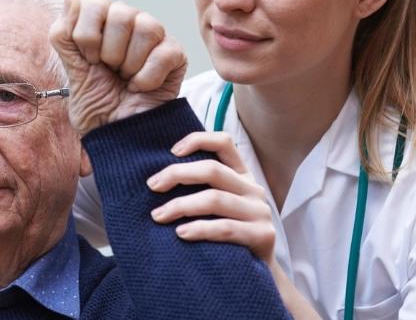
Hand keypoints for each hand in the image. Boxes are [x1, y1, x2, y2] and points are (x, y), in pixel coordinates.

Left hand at [49, 0, 186, 134]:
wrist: (118, 134)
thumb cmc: (96, 102)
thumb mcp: (71, 70)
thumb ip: (64, 34)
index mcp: (101, 20)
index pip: (93, 1)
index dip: (87, 35)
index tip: (89, 60)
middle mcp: (128, 21)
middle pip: (121, 13)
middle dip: (109, 52)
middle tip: (109, 71)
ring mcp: (155, 36)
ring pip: (146, 27)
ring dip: (129, 64)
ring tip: (125, 78)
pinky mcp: (176, 54)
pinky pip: (163, 53)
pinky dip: (147, 78)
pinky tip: (141, 87)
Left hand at [146, 131, 275, 264]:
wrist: (258, 275)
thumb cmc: (227, 237)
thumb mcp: (217, 207)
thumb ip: (200, 188)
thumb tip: (157, 178)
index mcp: (242, 176)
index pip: (224, 143)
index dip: (198, 140)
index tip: (171, 151)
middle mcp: (253, 189)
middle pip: (213, 170)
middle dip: (177, 175)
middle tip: (152, 186)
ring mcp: (260, 212)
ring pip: (215, 199)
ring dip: (181, 205)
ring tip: (158, 215)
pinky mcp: (263, 235)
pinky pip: (225, 228)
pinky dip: (200, 229)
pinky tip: (180, 233)